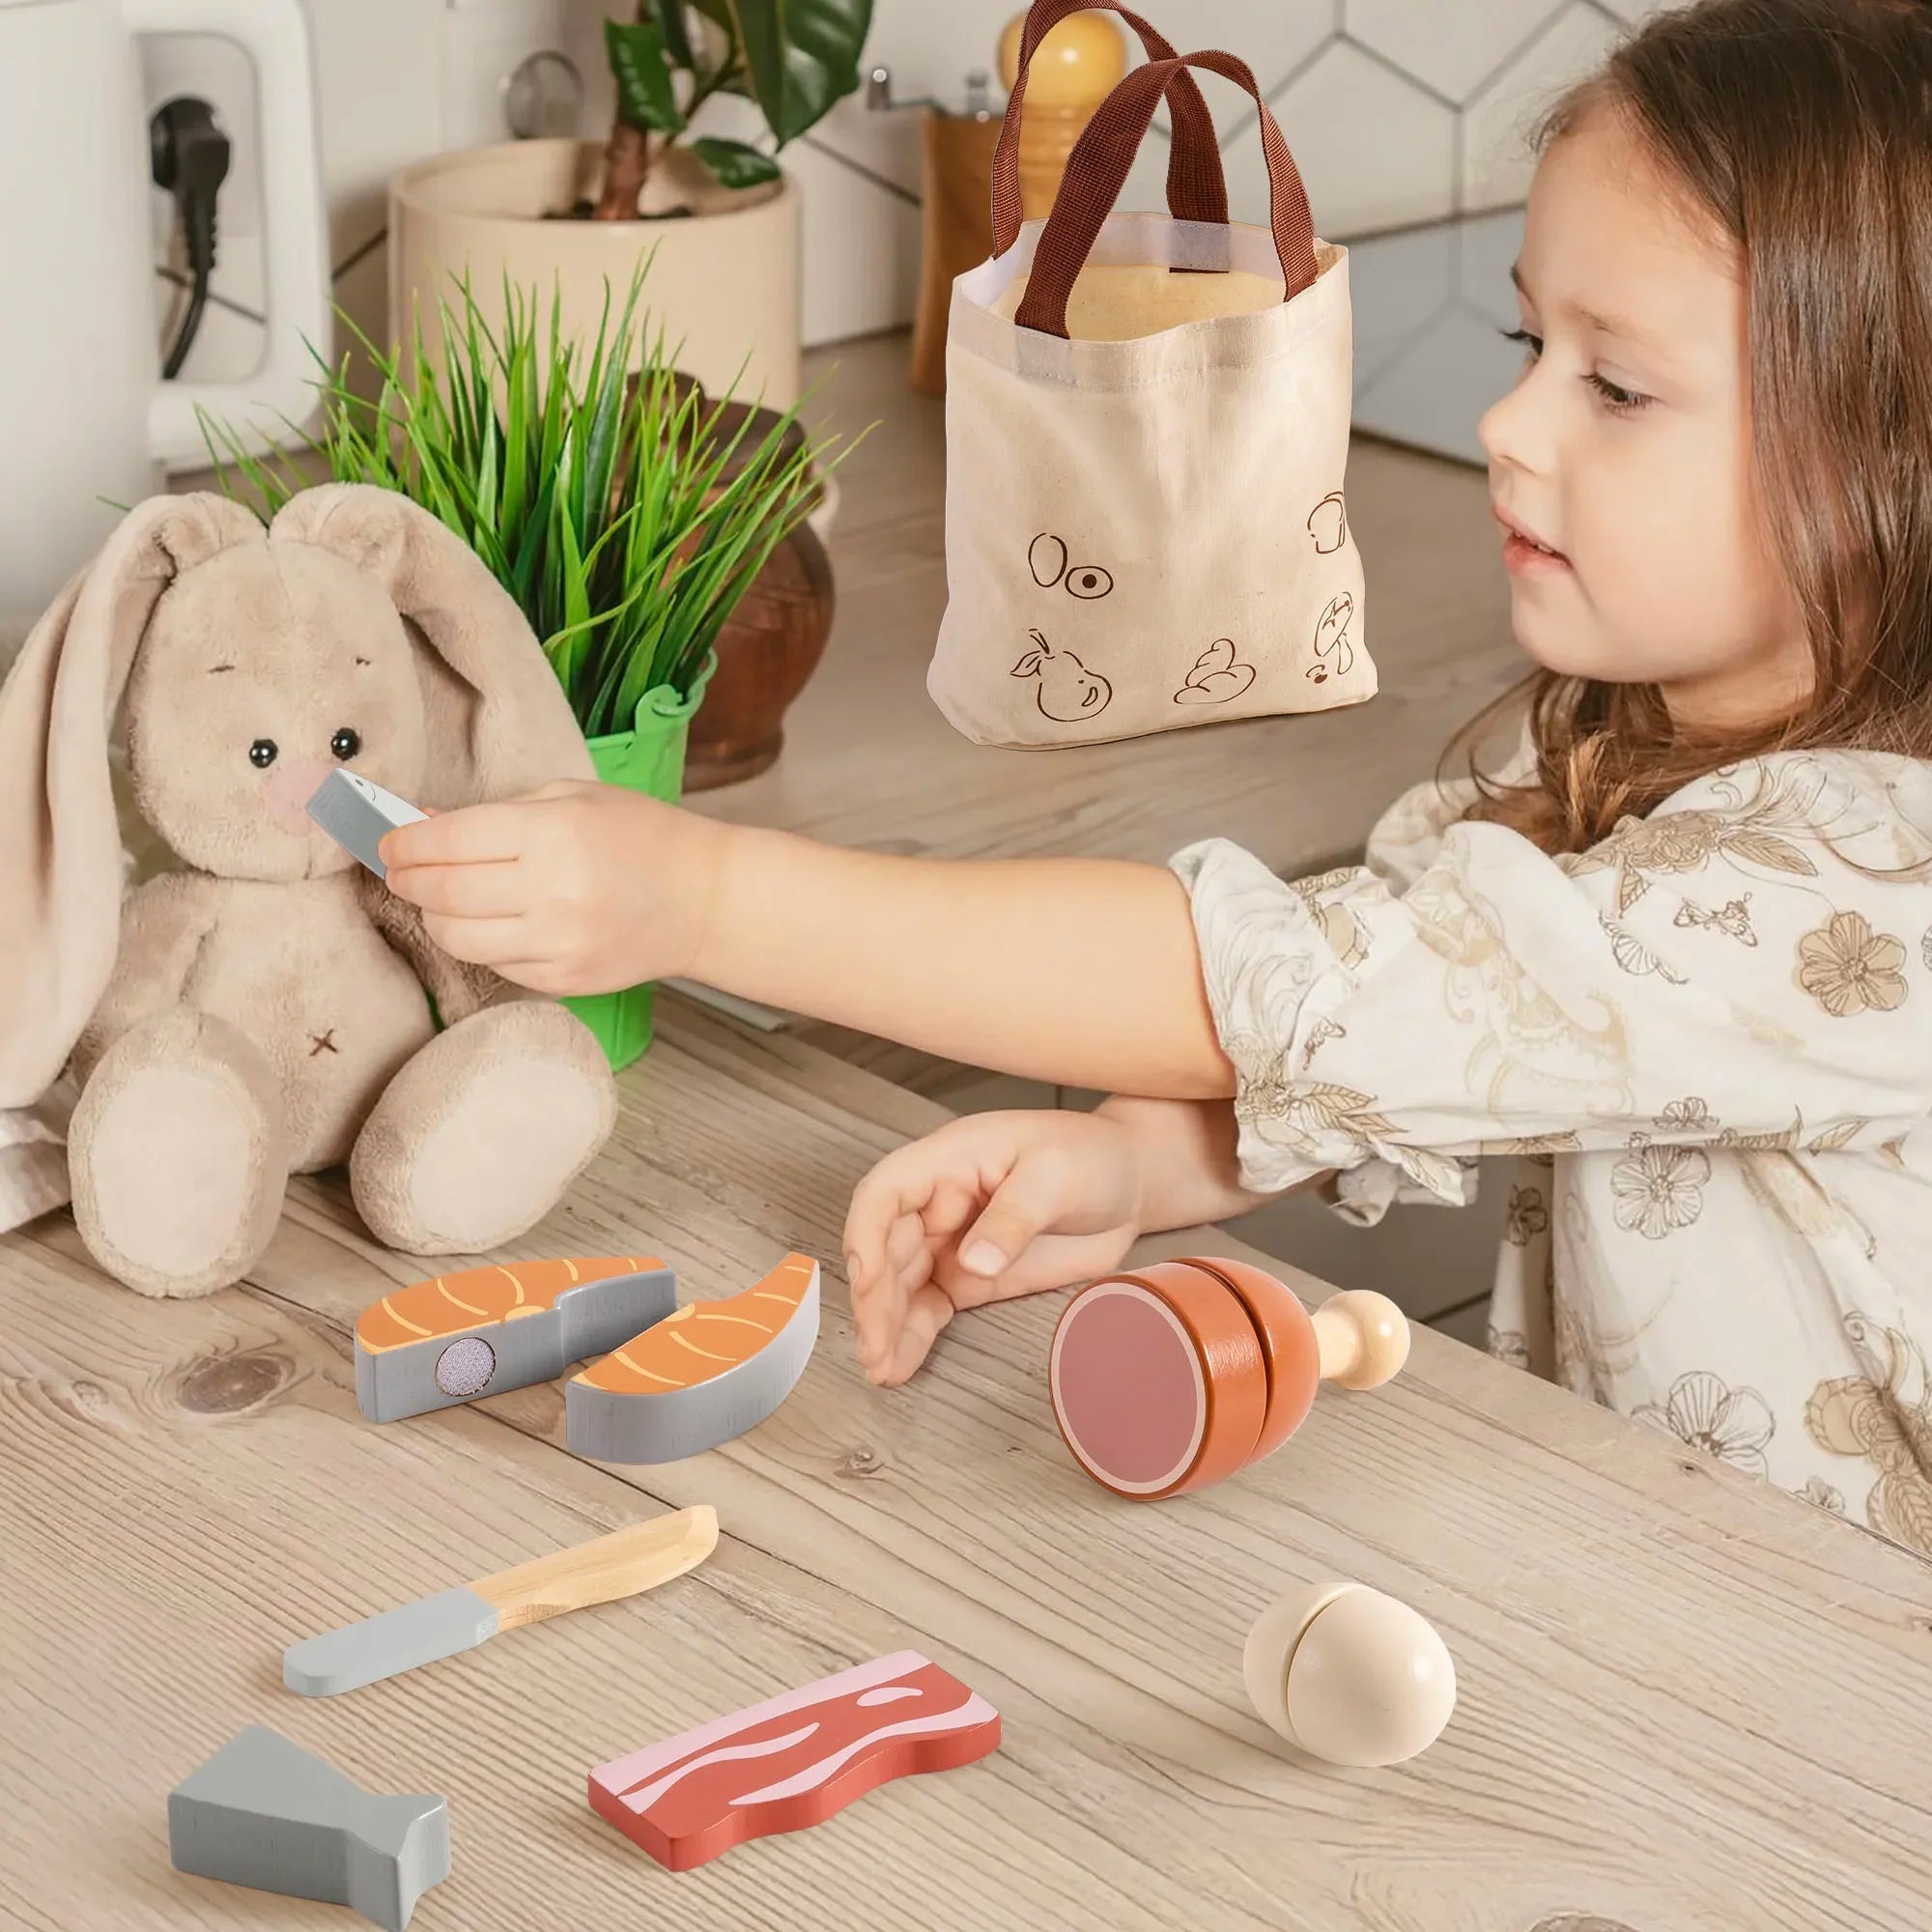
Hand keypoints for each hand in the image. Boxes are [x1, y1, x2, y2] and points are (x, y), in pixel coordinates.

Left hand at [378, 781, 722, 996]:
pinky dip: (476, 943)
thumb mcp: (570, 799)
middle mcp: (552, 891)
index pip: (446, 842)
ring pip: (456, 937)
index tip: (388, 841)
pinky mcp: (563, 978)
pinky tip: (486, 922)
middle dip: (407, 878)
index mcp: (553, 833)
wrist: (703, 900)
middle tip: (400, 869)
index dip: (403, 842)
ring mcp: (558, 942)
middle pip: (442, 892)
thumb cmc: (640, 836)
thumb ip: (493, 812)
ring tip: (439, 898)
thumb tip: (418, 825)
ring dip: (433, 916)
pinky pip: (492, 964)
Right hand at [843, 1109, 1144, 1387]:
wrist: (1130, 1185)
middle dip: (876, 1299)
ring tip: (881, 1369)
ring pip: (900, 1284)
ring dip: (886, 1325)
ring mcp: (950, 1240)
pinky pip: (929, 1306)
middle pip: (886, 1248)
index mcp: (949, 1160)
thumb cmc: (1093, 1158)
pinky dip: (912, 1336)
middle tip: (876, 1348)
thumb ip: (1014, 1217)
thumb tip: (972, 1262)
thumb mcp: (1057, 1176)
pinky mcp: (969, 1276)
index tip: (866, 1278)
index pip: (885, 1192)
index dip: (866, 1233)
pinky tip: (898, 1367)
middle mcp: (937, 1200)